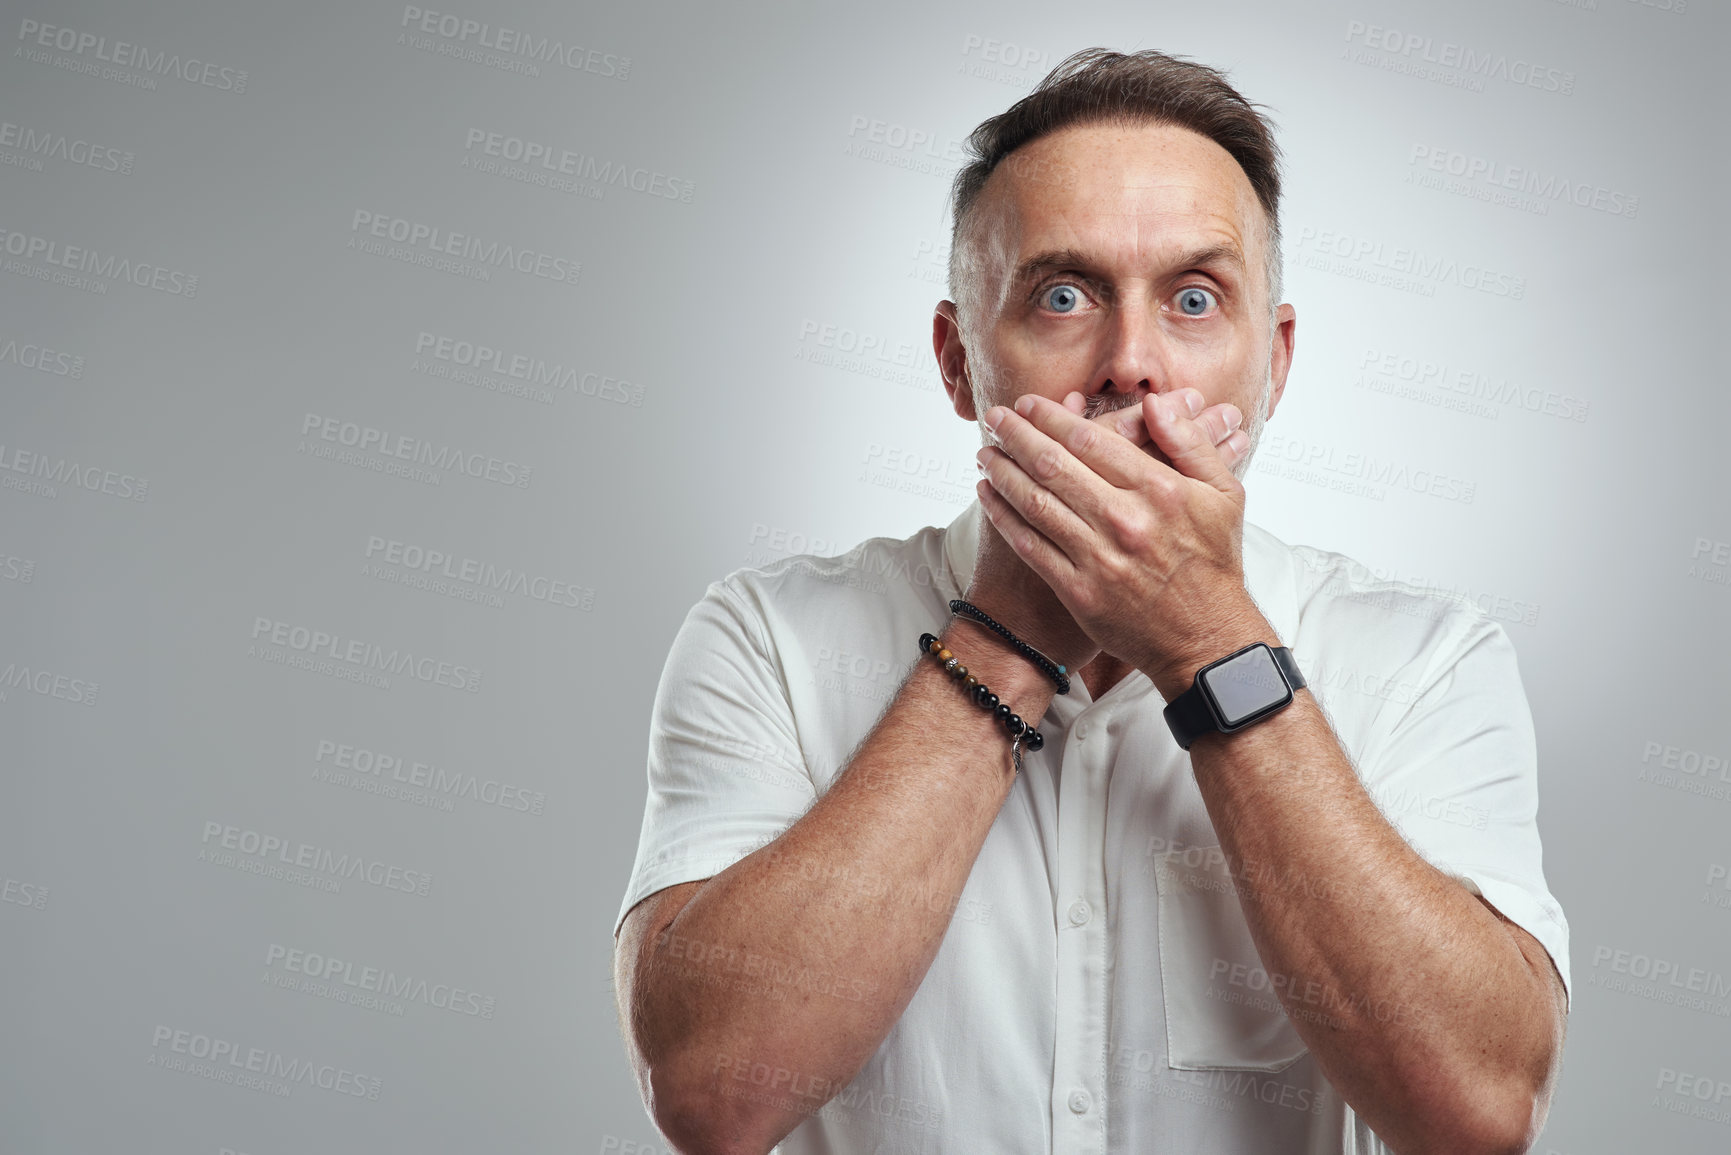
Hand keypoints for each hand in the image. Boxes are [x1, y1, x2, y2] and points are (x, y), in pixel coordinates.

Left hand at [974, 388, 1270, 694]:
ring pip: (1035, 503)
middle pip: (1053, 465)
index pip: (1090, 440)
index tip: (1028, 404)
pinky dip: (1003, 517)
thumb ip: (1190, 443)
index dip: (1051, 417)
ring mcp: (1099, 558)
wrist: (1205, 639)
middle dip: (1016, 435)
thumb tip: (1155, 401)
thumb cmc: (1214, 563)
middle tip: (994, 417)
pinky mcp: (1079, 592)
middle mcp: (1125, 520)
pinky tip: (988, 496)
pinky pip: (1030, 546)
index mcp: (1160, 490)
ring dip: (1002, 472)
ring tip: (984, 453)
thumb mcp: (1224, 494)